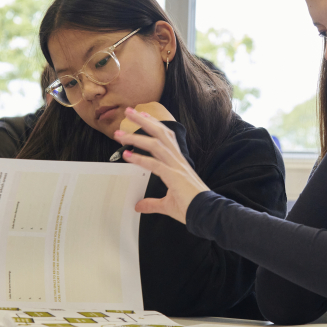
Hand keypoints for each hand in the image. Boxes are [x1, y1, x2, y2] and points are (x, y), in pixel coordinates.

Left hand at [114, 107, 208, 223]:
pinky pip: (154, 164)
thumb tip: (139, 206)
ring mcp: (176, 167)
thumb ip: (152, 203)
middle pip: (160, 133)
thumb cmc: (192, 208)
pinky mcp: (174, 177)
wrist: (207, 214)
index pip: (166, 137)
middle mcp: (178, 161)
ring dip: (136, 137)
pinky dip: (139, 158)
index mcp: (178, 163)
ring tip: (120, 134)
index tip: (144, 114)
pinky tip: (127, 155)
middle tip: (129, 111)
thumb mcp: (168, 205)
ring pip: (156, 144)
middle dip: (144, 121)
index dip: (155, 124)